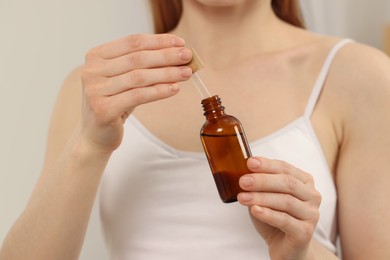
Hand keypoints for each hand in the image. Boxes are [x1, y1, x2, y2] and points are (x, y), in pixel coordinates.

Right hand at [79, 34, 192, 152]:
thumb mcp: (126, 79)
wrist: (96, 135)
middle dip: (166, 56)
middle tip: (187, 56)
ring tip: (186, 73)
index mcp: (96, 55)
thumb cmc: (115, 103)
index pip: (132, 42)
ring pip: (139, 77)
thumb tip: (177, 56)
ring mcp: (95, 90)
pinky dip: (159, 91)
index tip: (180, 42)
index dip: (158, 41)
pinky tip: (174, 89)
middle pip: (137, 58)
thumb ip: (144, 66)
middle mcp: (92, 70)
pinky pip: (138, 96)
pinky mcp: (103, 109)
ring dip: (167, 73)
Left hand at [237, 157, 321, 259]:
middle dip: (263, 180)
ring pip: (285, 201)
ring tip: (242, 197)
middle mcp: (312, 196)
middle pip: (287, 183)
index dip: (267, 165)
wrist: (285, 248)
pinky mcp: (306, 232)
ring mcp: (311, 214)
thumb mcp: (265, 198)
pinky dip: (267, 214)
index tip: (249, 162)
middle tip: (243, 181)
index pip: (285, 168)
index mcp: (304, 182)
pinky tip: (254, 210)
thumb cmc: (274, 218)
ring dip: (261, 197)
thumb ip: (259, 186)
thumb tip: (244, 174)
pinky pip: (285, 220)